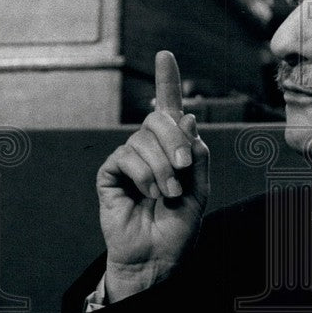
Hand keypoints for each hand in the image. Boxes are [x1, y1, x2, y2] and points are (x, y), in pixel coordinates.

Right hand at [97, 51, 209, 302]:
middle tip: (184, 167)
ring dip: (162, 167)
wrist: (158, 257)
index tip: (165, 55)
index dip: (167, 81)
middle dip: (175, 140)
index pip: (169, 110)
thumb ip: (196, 152)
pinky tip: (148, 194)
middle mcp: (151, 149)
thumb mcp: (200, 189)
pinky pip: (126, 156)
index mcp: (175, 149)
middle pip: (159, 120)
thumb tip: (186, 115)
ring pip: (144, 139)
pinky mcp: (111, 173)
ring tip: (168, 193)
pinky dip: (143, 174)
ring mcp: (129, 159)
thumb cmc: (179, 227)